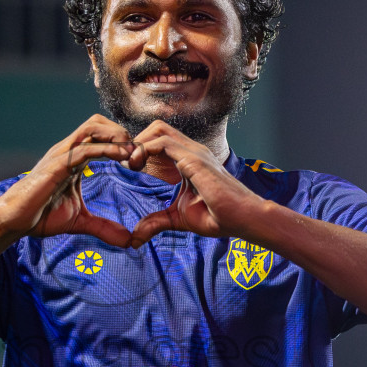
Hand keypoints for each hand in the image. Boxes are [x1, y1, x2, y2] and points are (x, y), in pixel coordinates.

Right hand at [0, 116, 136, 246]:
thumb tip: (128, 241)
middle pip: (98, 123)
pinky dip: (107, 149)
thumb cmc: (40, 216)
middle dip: (121, 132)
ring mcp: (62, 155)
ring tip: (132, 151)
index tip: (138, 160)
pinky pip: (85, 148)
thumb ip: (104, 227)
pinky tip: (122, 157)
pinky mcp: (57, 164)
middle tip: (137, 153)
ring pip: (92, 127)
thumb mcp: (80, 221)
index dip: (122, 143)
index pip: (101, 136)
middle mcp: (68, 151)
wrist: (14, 221)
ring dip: (116, 135)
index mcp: (74, 160)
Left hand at [127, 121, 266, 245]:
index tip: (127, 168)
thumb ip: (155, 223)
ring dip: (137, 144)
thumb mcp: (177, 219)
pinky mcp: (194, 159)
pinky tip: (137, 166)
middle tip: (125, 164)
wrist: (241, 219)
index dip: (139, 149)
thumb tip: (134, 238)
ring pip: (158, 129)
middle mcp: (190, 151)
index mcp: (187, 160)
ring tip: (129, 165)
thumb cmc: (217, 217)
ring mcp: (193, 152)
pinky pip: (163, 143)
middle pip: (157, 128)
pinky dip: (144, 149)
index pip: (159, 140)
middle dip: (135, 141)